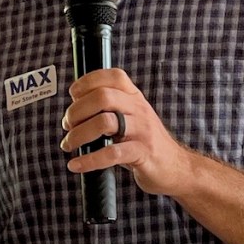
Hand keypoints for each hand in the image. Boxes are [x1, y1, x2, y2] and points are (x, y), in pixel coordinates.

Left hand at [60, 68, 191, 196]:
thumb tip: (74, 109)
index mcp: (135, 97)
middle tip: (67, 125)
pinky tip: (76, 165)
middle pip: (103, 97)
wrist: (175, 167)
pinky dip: (89, 160)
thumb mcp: (131, 118)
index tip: (73, 95)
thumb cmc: (144, 142)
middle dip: (77, 111)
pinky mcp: (143, 153)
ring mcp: (142, 131)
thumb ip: (110, 109)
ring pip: (105, 122)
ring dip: (79, 134)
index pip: (112, 76)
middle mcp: (139, 109)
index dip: (88, 81)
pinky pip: (112, 154)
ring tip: (69, 144)